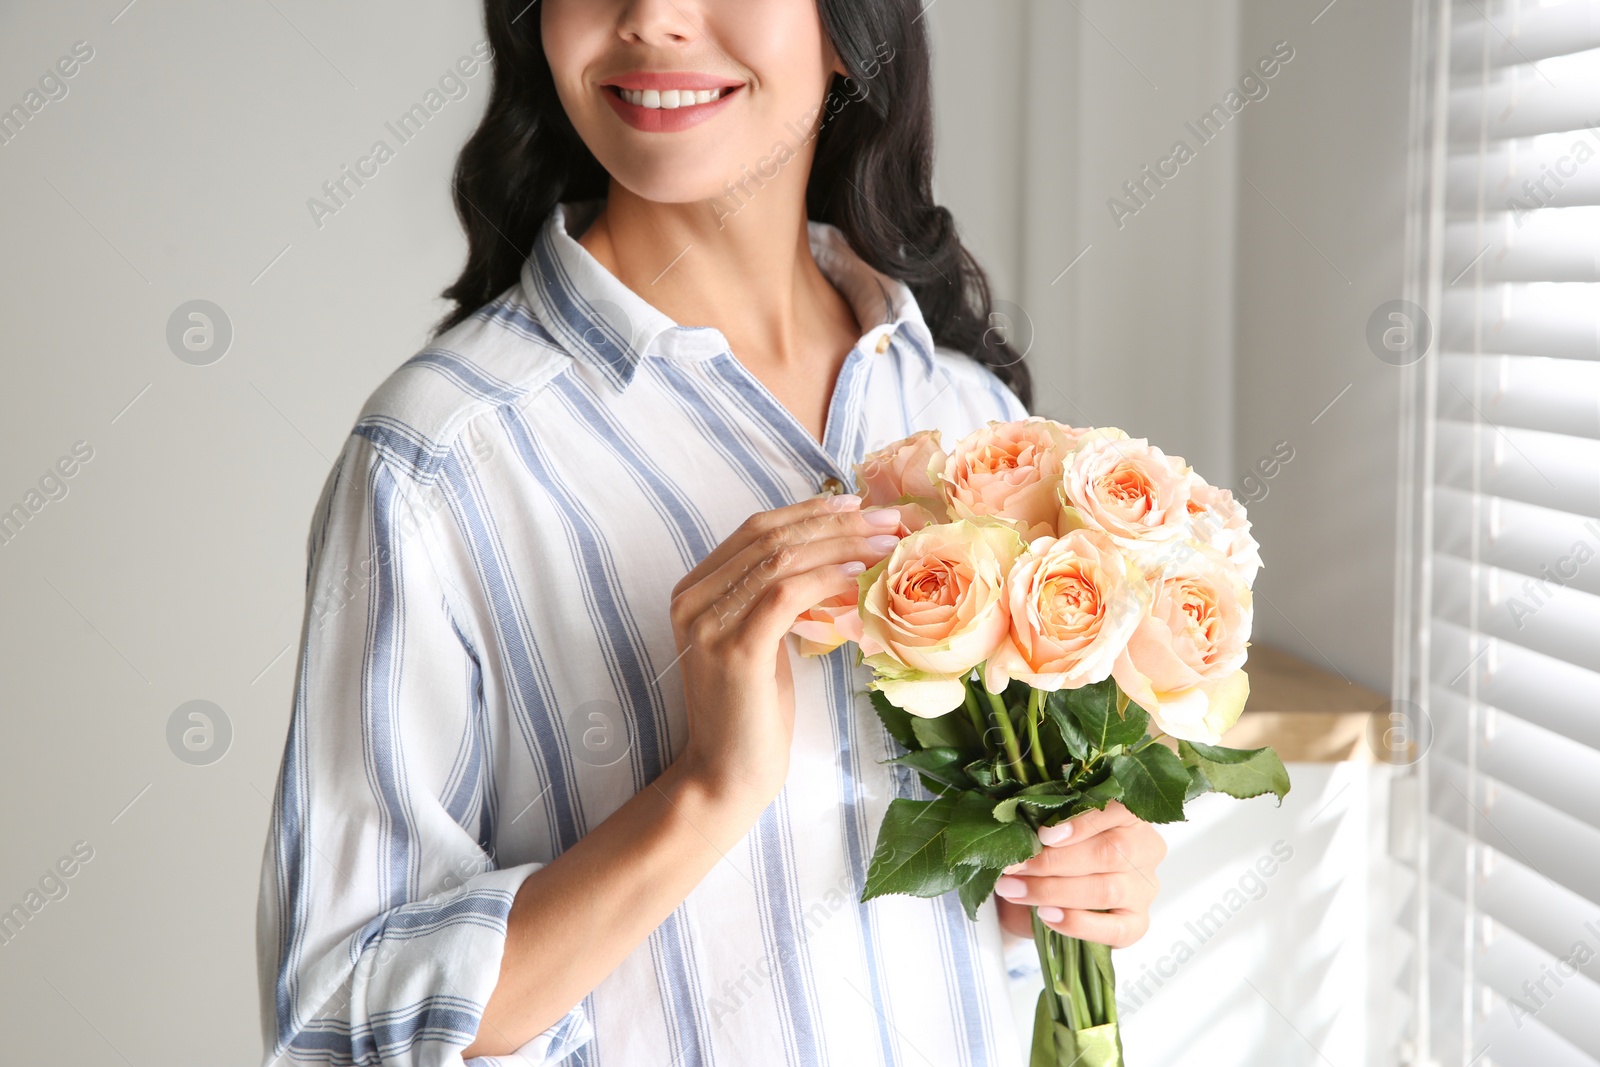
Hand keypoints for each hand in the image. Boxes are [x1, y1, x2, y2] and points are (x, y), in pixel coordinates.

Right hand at [668, 493, 900, 804]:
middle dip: (835, 522)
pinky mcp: (734, 650)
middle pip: (771, 537)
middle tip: (888, 518)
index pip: (755, 529)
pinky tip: (858, 575)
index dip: (809, 511)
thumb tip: (832, 553)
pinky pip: (785, 594)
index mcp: (694, 589)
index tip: (857, 506)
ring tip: (887, 543)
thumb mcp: (760, 639)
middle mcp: (692, 599)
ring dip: (841, 545)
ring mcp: (708, 624)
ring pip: (782, 559)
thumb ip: (774, 595)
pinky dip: (826, 578)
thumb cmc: (751, 710)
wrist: (726, 774)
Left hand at [992, 801, 1165, 947]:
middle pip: (1110, 853)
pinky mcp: (1136, 923)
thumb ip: (1042, 824)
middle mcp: (1145, 849)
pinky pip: (1115, 929)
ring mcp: (1144, 889)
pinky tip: (1047, 916)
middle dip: (1054, 861)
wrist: (1044, 892)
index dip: (1082, 823)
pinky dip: (1078, 924)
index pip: (1119, 810)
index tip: (1043, 835)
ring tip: (1015, 890)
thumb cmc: (1049, 850)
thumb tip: (1018, 830)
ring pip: (1107, 890)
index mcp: (1129, 815)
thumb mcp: (1047, 829)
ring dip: (1054, 891)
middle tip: (1014, 866)